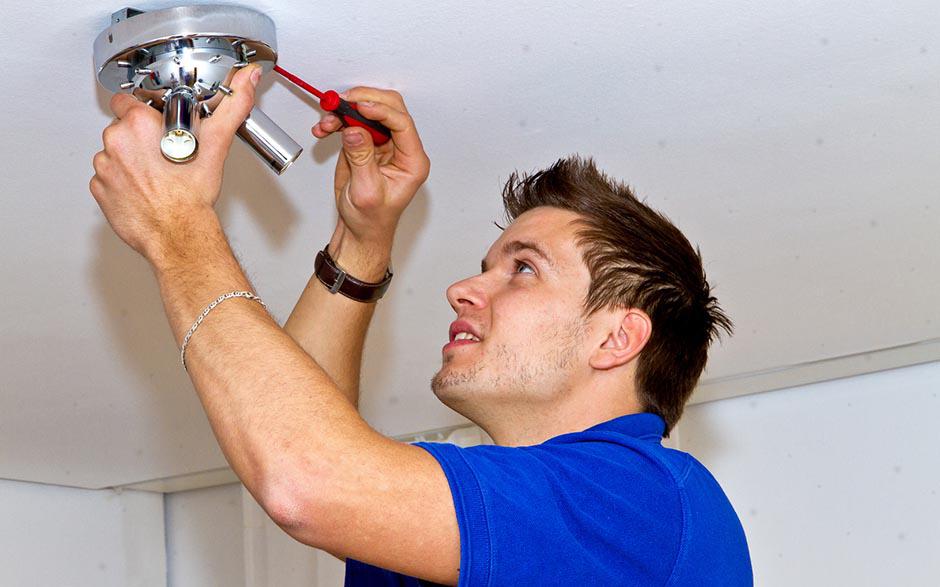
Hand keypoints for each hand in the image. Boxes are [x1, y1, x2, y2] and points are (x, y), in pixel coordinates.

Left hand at [89, 65, 261, 262]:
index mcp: (139, 124)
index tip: (161, 127)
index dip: (147, 113)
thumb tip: (247, 79)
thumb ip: (232, 107)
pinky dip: (121, 182)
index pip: (130, 101)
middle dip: (140, 138)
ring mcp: (105, 166)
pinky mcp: (99, 189)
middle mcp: (116, 141)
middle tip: (164, 154)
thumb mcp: (216, 146)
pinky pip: (107, 178)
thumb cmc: (190, 197)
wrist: (178, 235)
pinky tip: (142, 189)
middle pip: (123, 128)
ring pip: (115, 153)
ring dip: (130, 160)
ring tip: (154, 174)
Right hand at [312, 88, 429, 249]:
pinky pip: (353, 121)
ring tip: (327, 122)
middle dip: (363, 102)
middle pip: (389, 108)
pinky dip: (338, 120)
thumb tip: (355, 130)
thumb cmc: (372, 218)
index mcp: (412, 161)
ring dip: (346, 110)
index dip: (381, 111)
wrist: (360, 228)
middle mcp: (401, 148)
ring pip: (369, 111)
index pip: (402, 124)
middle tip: (341, 103)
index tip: (360, 107)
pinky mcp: (365, 142)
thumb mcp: (367, 191)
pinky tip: (326, 128)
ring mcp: (383, 143)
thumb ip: (361, 158)